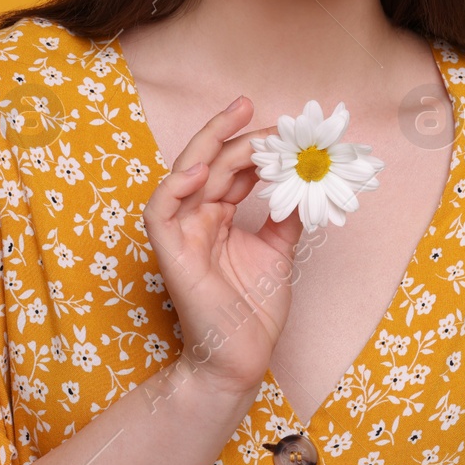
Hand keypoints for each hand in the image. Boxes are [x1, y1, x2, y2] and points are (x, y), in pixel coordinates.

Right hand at [141, 96, 303, 398]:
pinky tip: (203, 170)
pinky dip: (175, 187)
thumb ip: (286, 215)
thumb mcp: (279, 252)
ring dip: (211, 146)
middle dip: (228, 131)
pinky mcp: (170, 254)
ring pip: (184, 174)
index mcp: (217, 215)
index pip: (229, 167)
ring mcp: (181, 234)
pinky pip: (159, 212)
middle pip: (208, 162)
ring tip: (239, 122)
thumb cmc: (253, 311)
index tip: (282, 127)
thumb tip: (305, 181)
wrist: (239, 360)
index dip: (252, 144)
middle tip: (250, 104)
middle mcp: (196, 218)